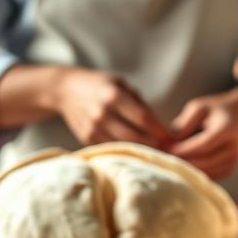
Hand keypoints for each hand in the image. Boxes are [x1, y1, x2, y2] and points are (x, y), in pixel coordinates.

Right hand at [55, 68, 172, 147]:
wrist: (65, 90)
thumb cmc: (100, 85)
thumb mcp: (121, 85)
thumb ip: (139, 104)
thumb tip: (161, 127)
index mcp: (114, 96)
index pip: (143, 118)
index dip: (160, 130)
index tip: (172, 137)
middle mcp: (102, 113)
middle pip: (135, 136)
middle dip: (153, 145)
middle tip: (168, 150)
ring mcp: (93, 128)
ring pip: (123, 146)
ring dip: (140, 151)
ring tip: (155, 153)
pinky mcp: (87, 138)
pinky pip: (111, 148)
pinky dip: (125, 152)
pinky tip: (135, 152)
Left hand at [168, 84, 237, 180]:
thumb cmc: (216, 109)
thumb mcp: (199, 107)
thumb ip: (184, 123)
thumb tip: (169, 141)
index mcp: (226, 129)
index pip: (203, 145)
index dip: (182, 149)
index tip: (164, 148)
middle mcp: (232, 148)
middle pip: (204, 162)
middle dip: (181, 161)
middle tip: (161, 156)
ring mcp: (233, 161)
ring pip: (206, 172)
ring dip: (186, 169)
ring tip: (168, 160)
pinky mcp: (229, 169)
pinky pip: (209, 176)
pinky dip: (194, 173)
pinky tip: (181, 165)